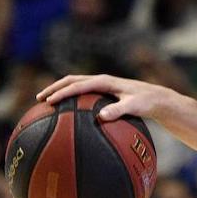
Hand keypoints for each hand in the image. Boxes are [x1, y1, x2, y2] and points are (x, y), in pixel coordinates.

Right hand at [37, 74, 173, 121]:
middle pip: (72, 80)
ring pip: (75, 85)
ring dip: (60, 91)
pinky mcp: (103, 93)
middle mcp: (101, 81)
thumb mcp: (134, 106)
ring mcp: (101, 86)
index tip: (48, 101)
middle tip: (39, 99)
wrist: (157, 98)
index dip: (62, 92)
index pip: (78, 85)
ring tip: (46, 103)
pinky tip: (67, 114)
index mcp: (105, 81)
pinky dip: (71, 99)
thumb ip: (119, 110)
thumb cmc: (147, 102)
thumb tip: (100, 117)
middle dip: (55, 88)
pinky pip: (82, 94)